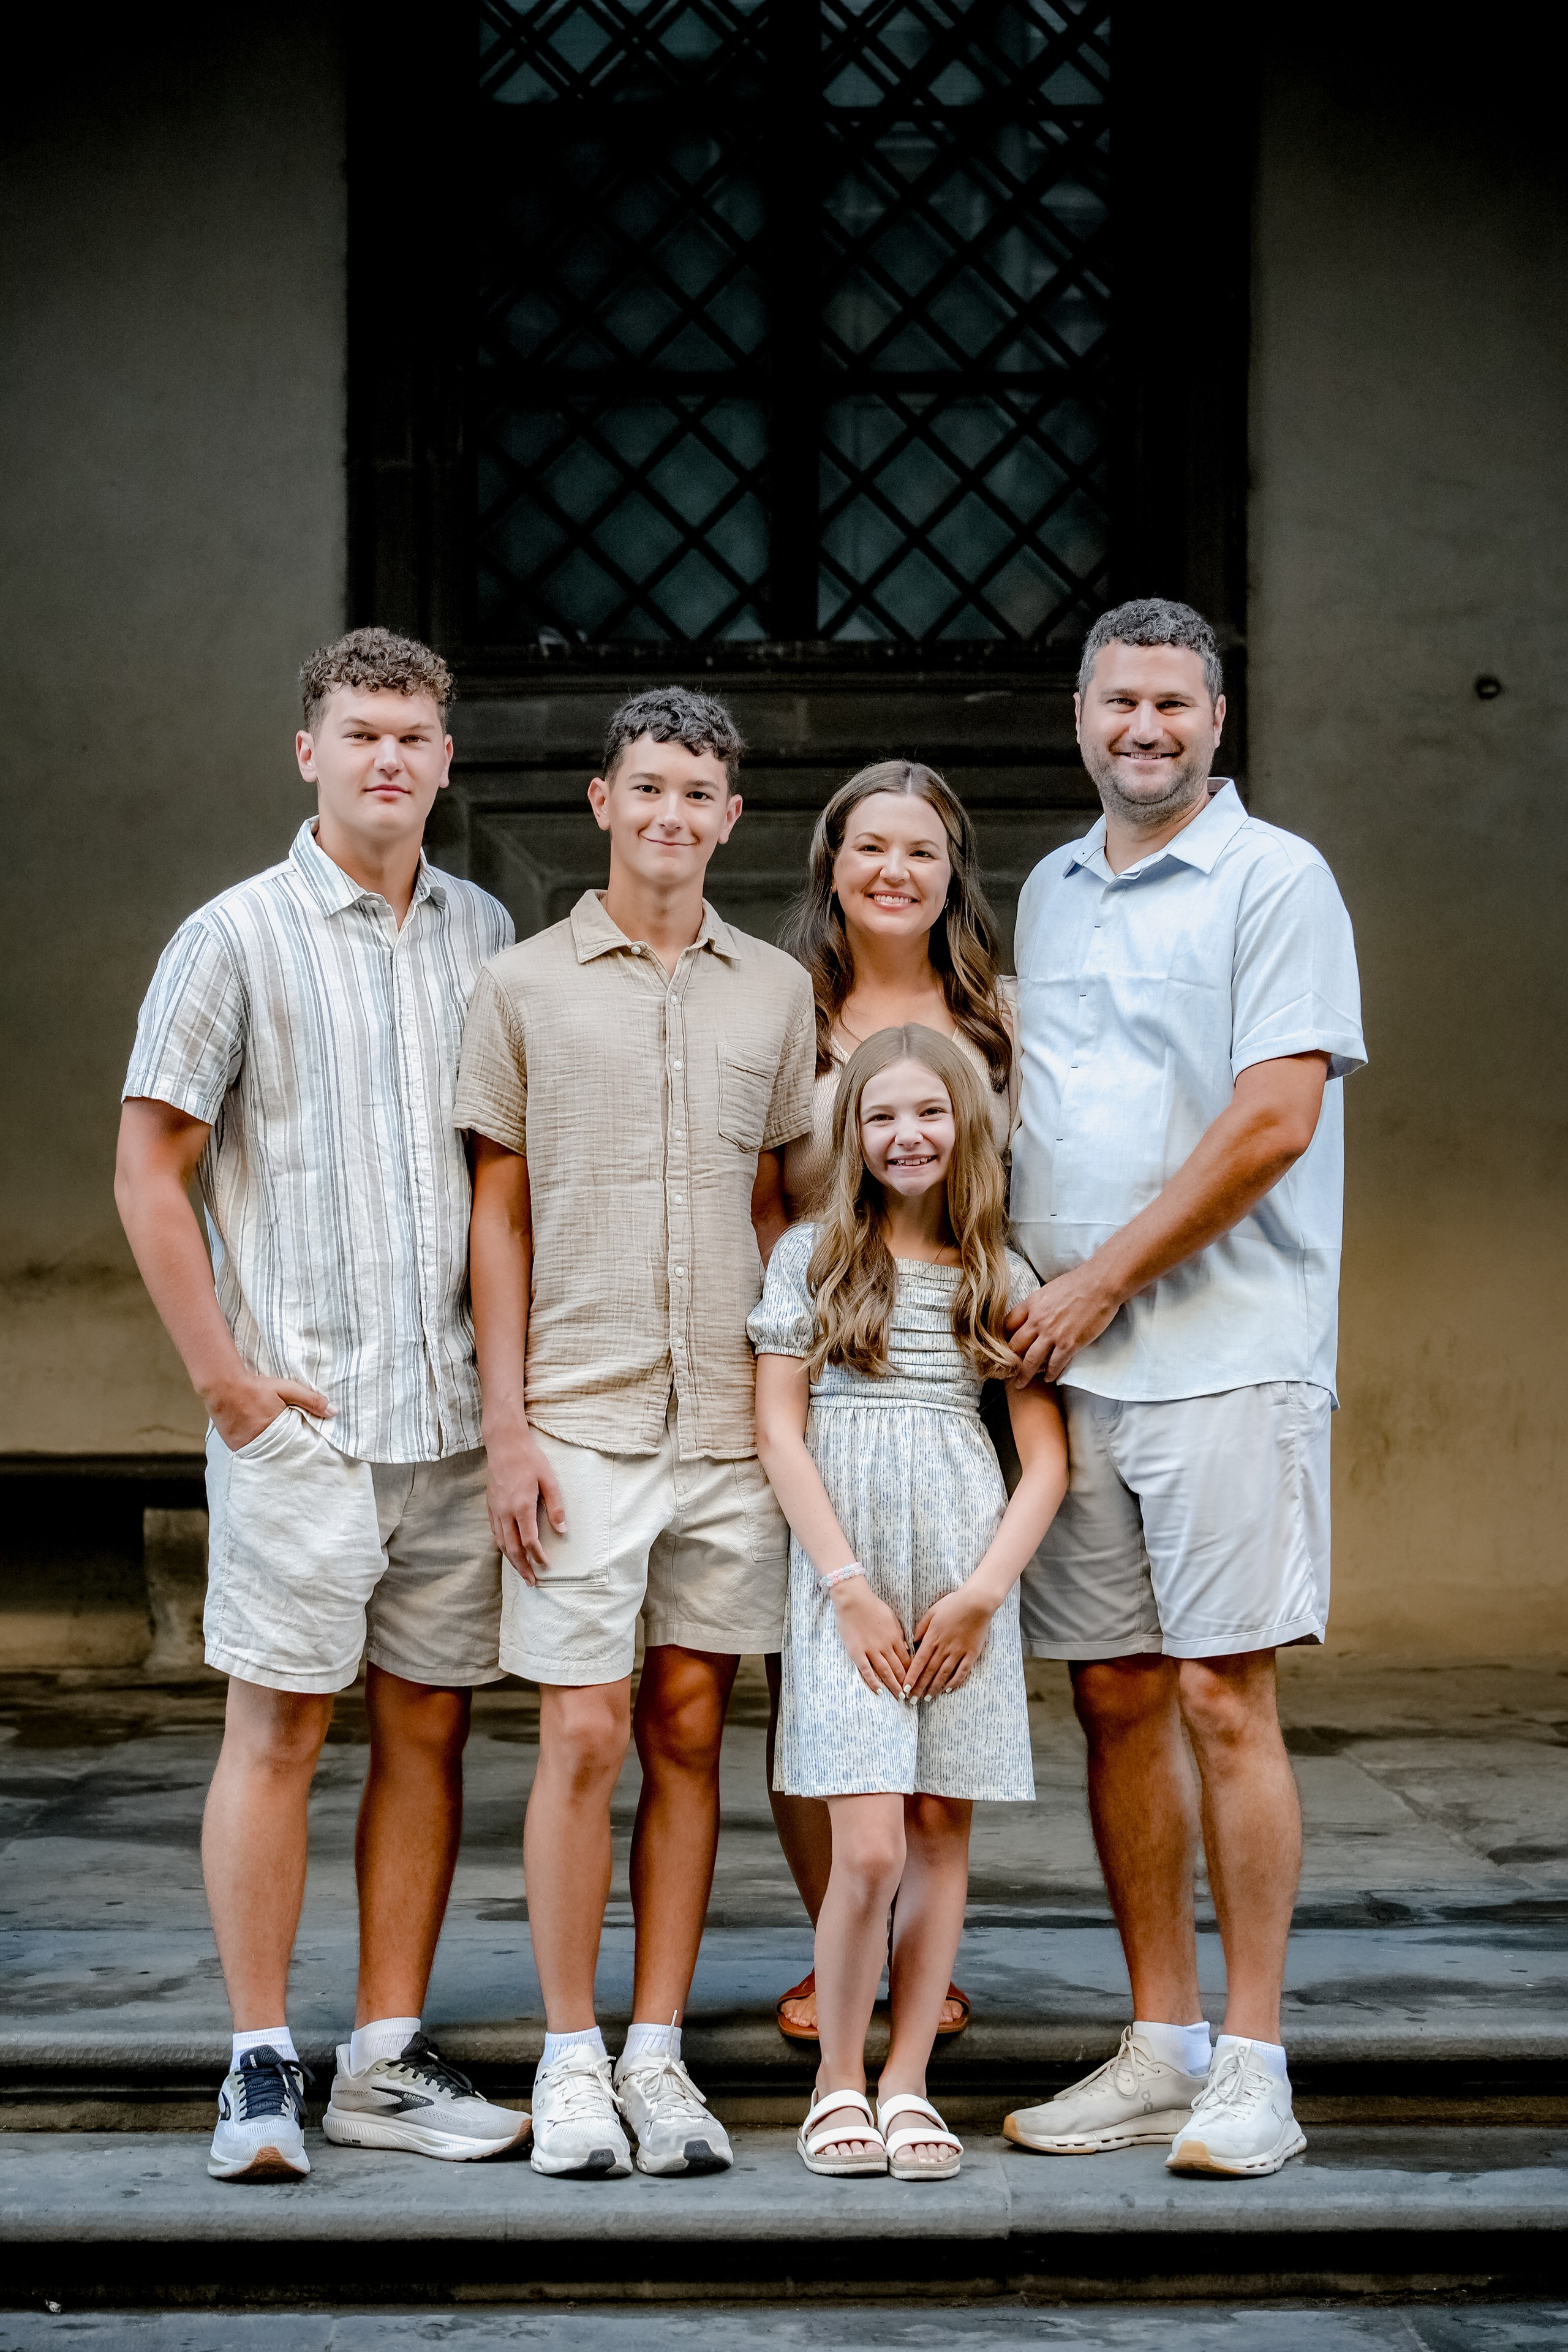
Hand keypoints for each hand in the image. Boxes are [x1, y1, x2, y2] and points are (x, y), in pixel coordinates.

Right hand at [208, 1374, 331, 1451]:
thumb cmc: (256, 1387)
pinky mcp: (234, 1447)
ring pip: (265, 1453)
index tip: (308, 1447)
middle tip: (292, 1446)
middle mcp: (262, 1443)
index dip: (302, 1446)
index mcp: (278, 1432)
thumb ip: (311, 1400)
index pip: (297, 1446)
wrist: (223, 1386)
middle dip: (288, 1450)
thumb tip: (334, 1411)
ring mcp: (246, 1447)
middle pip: (281, 1452)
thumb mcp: (287, 1389)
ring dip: (271, 1449)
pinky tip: (259, 1440)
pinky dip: (256, 1447)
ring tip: (275, 1443)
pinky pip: (250, 1451)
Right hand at [485, 1416, 566, 1583]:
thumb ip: (556, 1506)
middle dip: (522, 1567)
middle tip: (532, 1582)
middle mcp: (505, 1511)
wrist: (504, 1444)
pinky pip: (495, 1532)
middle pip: (511, 1548)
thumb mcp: (549, 1480)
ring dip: (511, 1560)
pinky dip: (502, 1546)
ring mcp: (495, 1509)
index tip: (546, 1566)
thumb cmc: (529, 1459)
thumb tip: (562, 1530)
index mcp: (521, 1506)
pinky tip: (508, 1551)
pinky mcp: (490, 1505)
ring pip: (501, 1542)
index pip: (528, 1540)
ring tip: (521, 1572)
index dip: (537, 1556)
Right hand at [830, 1577, 910, 1697]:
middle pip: (899, 1669)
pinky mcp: (856, 1652)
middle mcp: (885, 1646)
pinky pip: (866, 1671)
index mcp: (895, 1637)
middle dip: (906, 1683)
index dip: (913, 1673)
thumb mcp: (892, 1618)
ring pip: (885, 1672)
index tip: (916, 1682)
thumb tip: (906, 1648)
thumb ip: (899, 1634)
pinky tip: (878, 1691)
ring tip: (899, 1697)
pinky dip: (873, 1682)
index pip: (908, 1660)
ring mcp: (870, 1650)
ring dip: (893, 1686)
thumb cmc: (873, 1606)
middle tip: (911, 1696)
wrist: (853, 1599)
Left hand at [907, 1586, 995, 1698]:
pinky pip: (962, 1672)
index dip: (911, 1677)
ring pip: (944, 1674)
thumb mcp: (932, 1612)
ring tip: (927, 1699)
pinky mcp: (971, 1654)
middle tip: (912, 1700)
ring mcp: (958, 1652)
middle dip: (919, 1687)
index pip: (918, 1662)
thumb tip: (912, 1642)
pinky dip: (954, 1682)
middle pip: (929, 1672)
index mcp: (932, 1638)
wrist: (977, 1602)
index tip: (905, 1688)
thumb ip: (921, 1628)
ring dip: (934, 1688)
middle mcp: (944, 1648)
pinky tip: (947, 1690)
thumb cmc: (953, 1604)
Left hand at [1005, 1262, 1120, 1381]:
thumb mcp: (1048, 1290)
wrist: (1100, 1284)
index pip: (1007, 1325)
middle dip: (1008, 1361)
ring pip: (1031, 1360)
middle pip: (1015, 1346)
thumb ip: (1038, 1304)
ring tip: (1021, 1384)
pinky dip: (1051, 1374)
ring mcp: (1052, 1334)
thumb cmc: (1078, 1283)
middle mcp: (1037, 1321)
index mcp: (1031, 1304)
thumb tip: (1033, 1314)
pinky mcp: (1069, 1344)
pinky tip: (1048, 1378)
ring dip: (1024, 1375)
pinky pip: (1055, 1364)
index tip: (1001, 1348)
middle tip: (1006, 1372)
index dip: (1003, 1338)